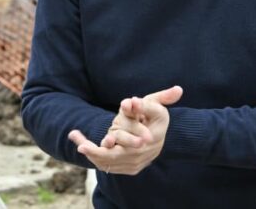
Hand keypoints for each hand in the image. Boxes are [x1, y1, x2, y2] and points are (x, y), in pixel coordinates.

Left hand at [68, 85, 182, 175]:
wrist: (153, 137)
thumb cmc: (152, 115)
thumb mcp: (156, 103)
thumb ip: (163, 97)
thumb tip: (178, 89)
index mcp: (154, 136)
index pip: (139, 138)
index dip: (123, 136)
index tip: (108, 135)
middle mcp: (144, 151)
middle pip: (120, 155)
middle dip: (100, 152)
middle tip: (82, 147)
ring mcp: (135, 161)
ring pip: (110, 161)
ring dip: (92, 153)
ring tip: (77, 143)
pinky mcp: (125, 167)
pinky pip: (105, 163)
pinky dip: (92, 153)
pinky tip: (78, 141)